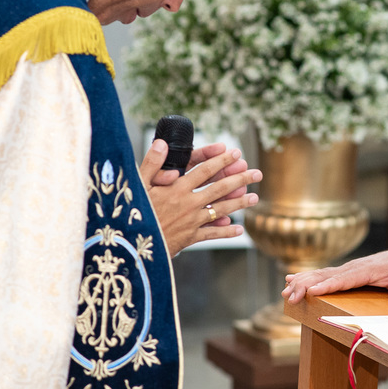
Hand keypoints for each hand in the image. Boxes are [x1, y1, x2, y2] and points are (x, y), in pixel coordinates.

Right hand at [139, 139, 262, 256]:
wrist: (131, 245)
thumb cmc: (131, 212)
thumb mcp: (137, 185)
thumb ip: (151, 163)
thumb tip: (162, 143)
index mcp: (176, 188)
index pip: (203, 170)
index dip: (221, 161)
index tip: (235, 153)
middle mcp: (188, 203)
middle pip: (219, 188)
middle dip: (240, 179)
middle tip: (256, 172)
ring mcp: (191, 221)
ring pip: (221, 210)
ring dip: (239, 203)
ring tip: (255, 197)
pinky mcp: (190, 238)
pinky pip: (212, 234)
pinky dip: (226, 231)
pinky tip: (239, 229)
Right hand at [282, 248, 387, 303]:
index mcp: (365, 271)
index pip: (344, 279)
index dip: (327, 285)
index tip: (312, 291)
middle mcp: (351, 268)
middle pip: (325, 276)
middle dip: (306, 285)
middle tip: (289, 295)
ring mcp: (345, 269)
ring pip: (319, 274)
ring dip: (301, 282)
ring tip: (284, 291)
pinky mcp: (342, 272)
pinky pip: (321, 274)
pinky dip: (305, 277)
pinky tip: (290, 280)